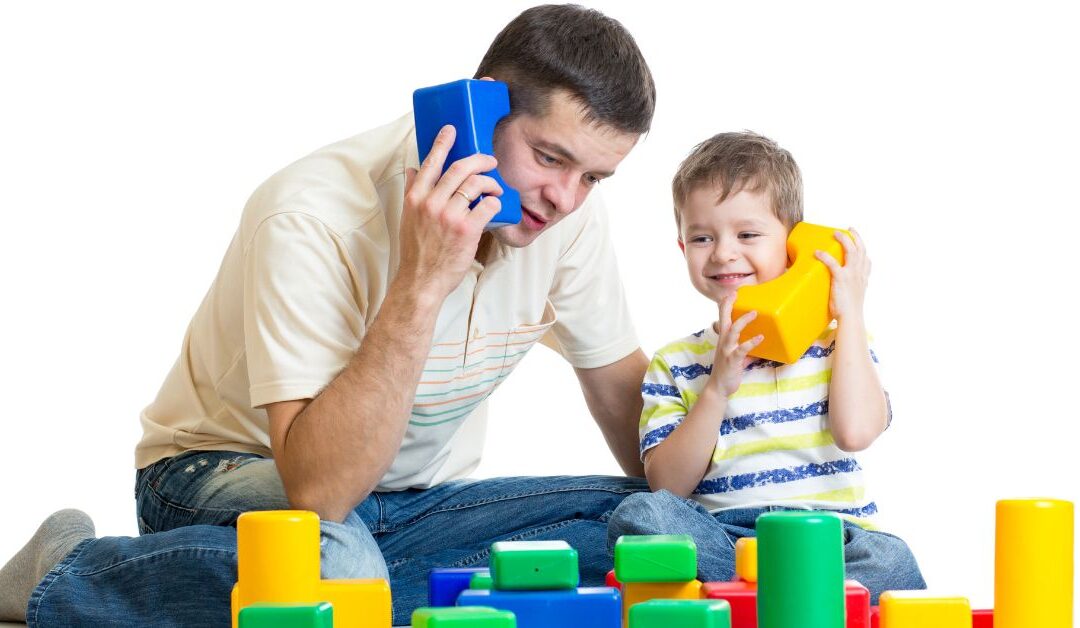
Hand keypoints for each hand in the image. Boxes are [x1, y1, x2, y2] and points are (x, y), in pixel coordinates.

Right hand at [398, 125, 503, 298]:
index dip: (442, 143)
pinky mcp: (467, 229)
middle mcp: (431, 203)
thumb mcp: (407, 218)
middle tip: (490, 161)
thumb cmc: (416, 252)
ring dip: (491, 182)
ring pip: (476, 184)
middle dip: (480, 159)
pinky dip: (494, 202)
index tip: (451, 129)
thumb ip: (411, 192)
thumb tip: (413, 169)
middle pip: (460, 168)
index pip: (430, 163)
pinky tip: (494, 204)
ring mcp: (449, 216)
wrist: (421, 281)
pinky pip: (487, 205)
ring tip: (495, 187)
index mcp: (415, 198)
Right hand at [709, 294, 763, 396]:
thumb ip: (746, 349)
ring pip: (732, 331)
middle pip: (723, 319)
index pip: (722, 317)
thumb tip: (759, 346)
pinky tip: (761, 337)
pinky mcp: (732, 360)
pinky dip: (752, 342)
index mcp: (723, 339)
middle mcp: (723, 342)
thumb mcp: (736, 356)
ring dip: (743, 321)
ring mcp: (727, 350)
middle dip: (728, 305)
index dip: (725, 305)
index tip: (731, 293)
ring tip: (754, 313)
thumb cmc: (727, 371)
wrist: (718, 388)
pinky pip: (742, 349)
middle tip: (735, 294)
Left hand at [815, 228, 869, 321]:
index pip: (867, 260)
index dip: (863, 249)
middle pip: (861, 250)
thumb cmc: (849, 311)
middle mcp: (860, 274)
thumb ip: (850, 289)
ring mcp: (852, 275)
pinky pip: (832, 263)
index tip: (859, 242)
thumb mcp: (853, 297)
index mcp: (863, 278)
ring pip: (851, 251)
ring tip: (835, 233)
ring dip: (844, 240)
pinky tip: (818, 253)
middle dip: (855, 237)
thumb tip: (841, 289)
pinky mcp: (841, 279)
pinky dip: (825, 256)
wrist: (850, 318)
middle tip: (848, 229)